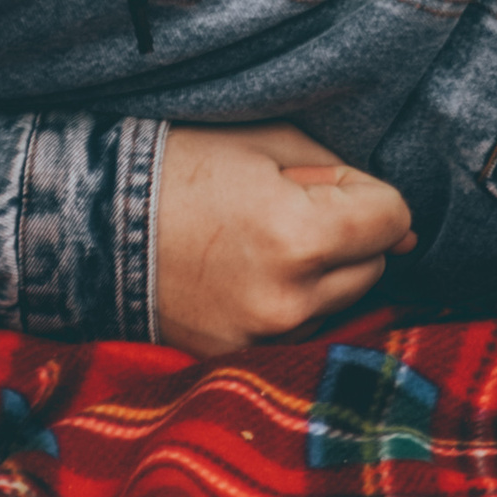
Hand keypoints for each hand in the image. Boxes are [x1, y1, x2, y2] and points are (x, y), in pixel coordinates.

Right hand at [155, 121, 417, 355]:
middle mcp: (288, 299)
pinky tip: (248, 270)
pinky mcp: (238, 355)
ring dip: (323, 270)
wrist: (92, 221)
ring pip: (341, 300)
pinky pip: (300, 326)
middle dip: (350, 233)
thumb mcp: (269, 142)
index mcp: (298, 236)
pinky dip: (292, 298)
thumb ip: (345, 178)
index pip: (391, 218)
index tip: (321, 180)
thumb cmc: (182, 166)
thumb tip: (404, 229)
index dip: (364, 190)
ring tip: (261, 237)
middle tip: (290, 204)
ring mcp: (262, 335)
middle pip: (373, 265)